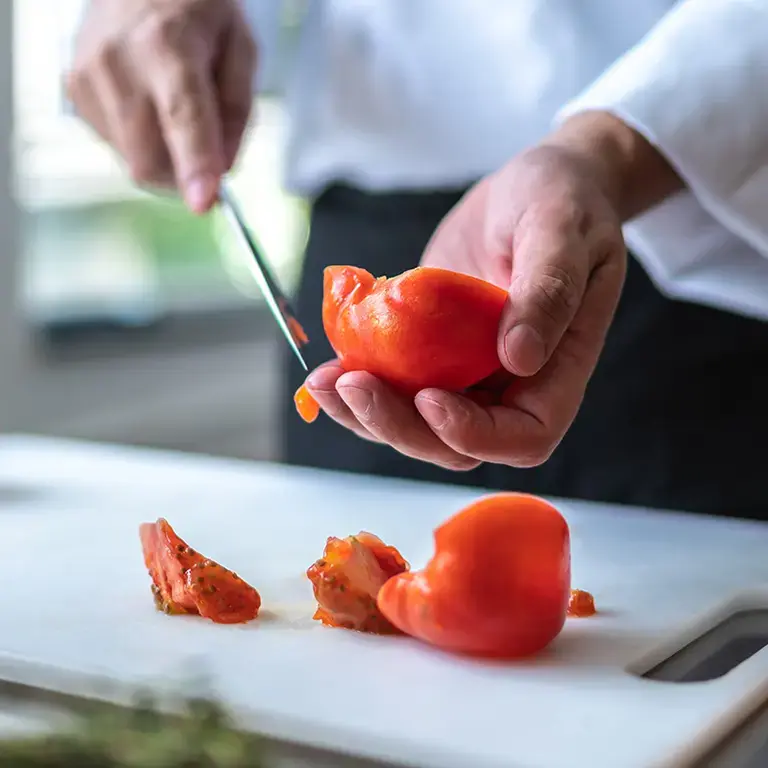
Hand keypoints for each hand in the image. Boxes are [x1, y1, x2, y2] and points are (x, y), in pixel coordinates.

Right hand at [67, 0, 256, 212]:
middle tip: (208, 158)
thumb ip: (236, 113)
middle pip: (150, 158)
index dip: (194, 164)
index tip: (204, 202)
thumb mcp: (241, 50)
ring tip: (175, 110)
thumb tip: (222, 171)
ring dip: (165, 159)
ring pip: (133, 161)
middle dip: (184, 177)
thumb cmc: (198, 11)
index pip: (183, 117)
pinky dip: (143, 142)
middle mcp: (119, 61)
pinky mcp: (74, 90)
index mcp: (168, 44)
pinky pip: (117, 146)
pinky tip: (150, 104)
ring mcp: (88, 76)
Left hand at [302, 117, 635, 469]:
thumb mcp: (563, 230)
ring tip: (322, 380)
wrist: (531, 188)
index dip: (474, 433)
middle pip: (454, 443)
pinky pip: (394, 386)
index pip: (524, 436)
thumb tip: (520, 357)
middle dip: (400, 426)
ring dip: (365, 414)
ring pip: (414, 423)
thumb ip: (548, 290)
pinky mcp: (429, 352)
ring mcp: (466, 372)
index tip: (430, 397)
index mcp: (556, 370)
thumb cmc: (564, 200)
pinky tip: (327, 363)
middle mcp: (509, 384)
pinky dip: (357, 384)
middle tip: (352, 385)